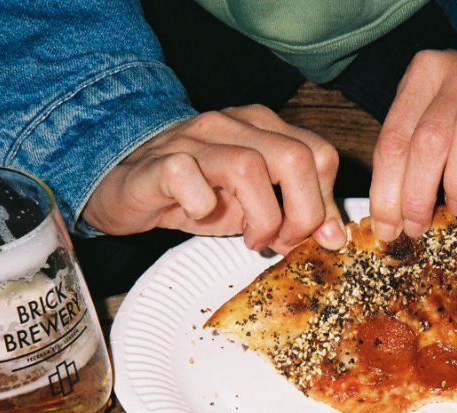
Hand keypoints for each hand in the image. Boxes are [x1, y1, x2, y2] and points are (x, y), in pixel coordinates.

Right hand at [82, 105, 346, 253]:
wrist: (125, 184)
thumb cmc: (192, 192)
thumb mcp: (251, 201)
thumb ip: (292, 208)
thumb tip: (332, 237)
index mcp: (261, 129)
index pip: (320, 154)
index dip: (327, 203)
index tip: (319, 239)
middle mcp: (232, 125)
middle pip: (296, 158)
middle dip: (303, 214)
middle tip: (284, 242)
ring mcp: (194, 140)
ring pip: (250, 167)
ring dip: (262, 217)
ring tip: (251, 239)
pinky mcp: (159, 164)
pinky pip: (189, 178)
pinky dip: (202, 206)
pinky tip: (200, 218)